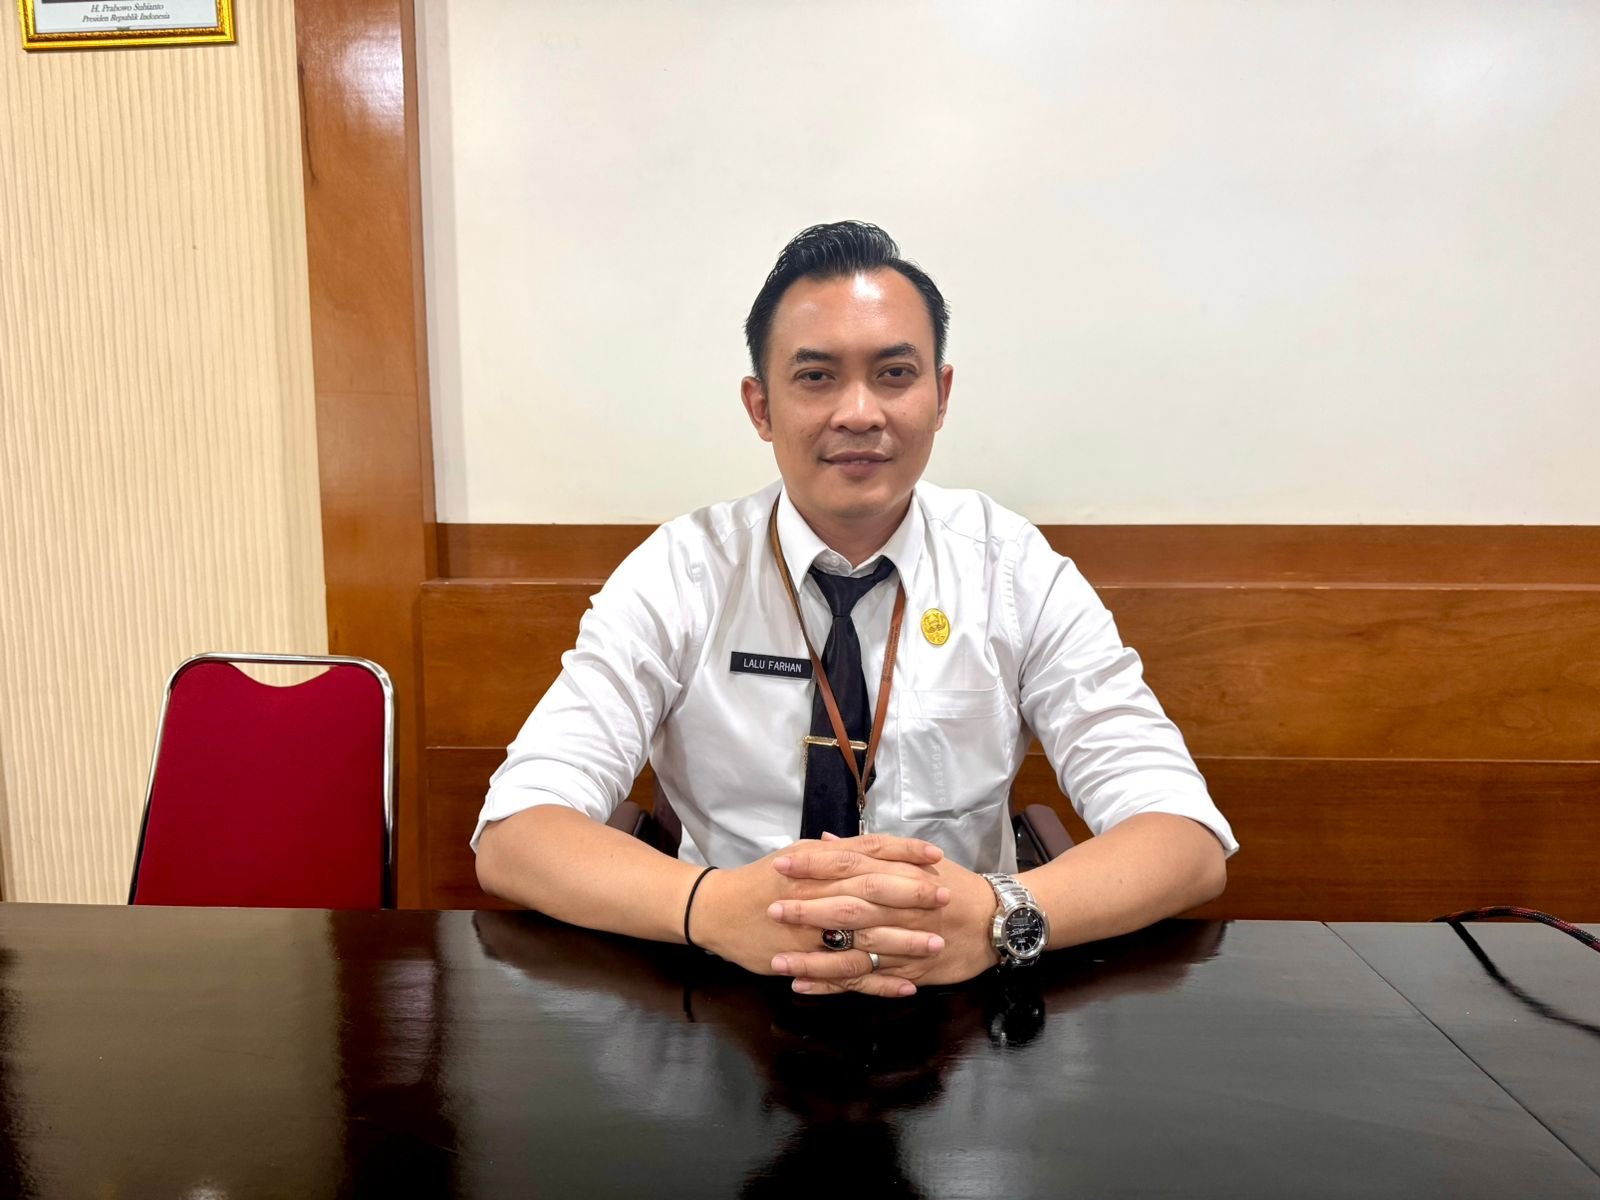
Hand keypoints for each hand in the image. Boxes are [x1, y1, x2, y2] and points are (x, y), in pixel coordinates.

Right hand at [691, 833, 947, 986]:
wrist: (717, 912)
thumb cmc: (762, 880)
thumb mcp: (797, 855)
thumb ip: (837, 852)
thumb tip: (875, 846)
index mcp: (817, 867)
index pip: (867, 855)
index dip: (903, 855)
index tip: (935, 857)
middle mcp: (817, 897)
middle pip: (871, 893)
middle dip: (911, 895)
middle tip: (946, 897)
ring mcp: (812, 934)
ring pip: (864, 938)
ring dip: (902, 942)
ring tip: (936, 945)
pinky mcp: (806, 962)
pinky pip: (848, 977)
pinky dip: (878, 983)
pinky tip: (908, 985)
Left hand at [768, 846, 999, 995]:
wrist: (998, 921)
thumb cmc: (954, 887)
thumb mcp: (916, 860)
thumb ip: (869, 851)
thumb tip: (825, 839)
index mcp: (898, 876)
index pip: (851, 865)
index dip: (816, 865)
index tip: (782, 864)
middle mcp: (899, 910)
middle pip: (848, 908)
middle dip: (808, 910)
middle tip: (771, 909)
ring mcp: (903, 944)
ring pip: (853, 952)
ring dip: (813, 959)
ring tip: (776, 961)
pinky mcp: (908, 973)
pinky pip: (867, 980)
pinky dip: (834, 985)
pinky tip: (803, 986)